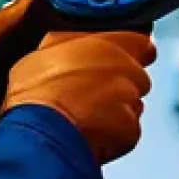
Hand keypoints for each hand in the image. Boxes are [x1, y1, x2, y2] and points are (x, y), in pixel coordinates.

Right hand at [0, 31, 156, 164]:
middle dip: (121, 85)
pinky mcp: (130, 131)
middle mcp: (128, 69)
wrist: (39, 133)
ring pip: (132, 105)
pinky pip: (127, 131)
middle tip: (91, 93)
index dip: (133, 53)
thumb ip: (71, 44)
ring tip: (86, 117)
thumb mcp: (43, 52)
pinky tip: (90, 134)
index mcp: (110, 43)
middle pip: (137, 77)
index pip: (142, 44)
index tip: (120, 60)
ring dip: (116, 110)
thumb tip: (73, 45)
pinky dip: (113, 136)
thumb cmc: (36, 91)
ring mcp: (131, 102)